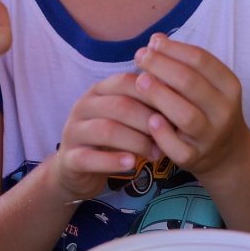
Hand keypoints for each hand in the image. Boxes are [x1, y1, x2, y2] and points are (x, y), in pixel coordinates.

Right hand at [54, 75, 164, 201]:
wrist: (77, 169)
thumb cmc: (111, 138)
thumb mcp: (127, 118)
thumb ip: (146, 107)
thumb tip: (180, 101)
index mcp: (99, 90)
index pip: (127, 82)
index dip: (153, 93)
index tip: (175, 108)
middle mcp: (83, 105)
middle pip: (119, 105)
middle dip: (147, 121)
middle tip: (168, 137)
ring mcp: (73, 131)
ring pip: (106, 130)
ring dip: (136, 142)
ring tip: (155, 154)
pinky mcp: (69, 157)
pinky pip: (90, 157)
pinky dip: (113, 161)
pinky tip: (132, 164)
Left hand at [130, 34, 249, 176]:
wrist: (227, 153)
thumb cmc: (209, 109)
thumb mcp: (208, 85)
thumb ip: (184, 63)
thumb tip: (155, 39)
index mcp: (229, 87)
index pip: (201, 60)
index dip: (174, 49)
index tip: (153, 42)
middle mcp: (224, 111)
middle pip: (191, 84)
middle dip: (162, 66)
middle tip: (140, 56)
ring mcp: (210, 137)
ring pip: (186, 115)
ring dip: (160, 96)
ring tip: (140, 81)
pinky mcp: (195, 158)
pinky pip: (178, 148)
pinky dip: (163, 135)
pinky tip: (149, 119)